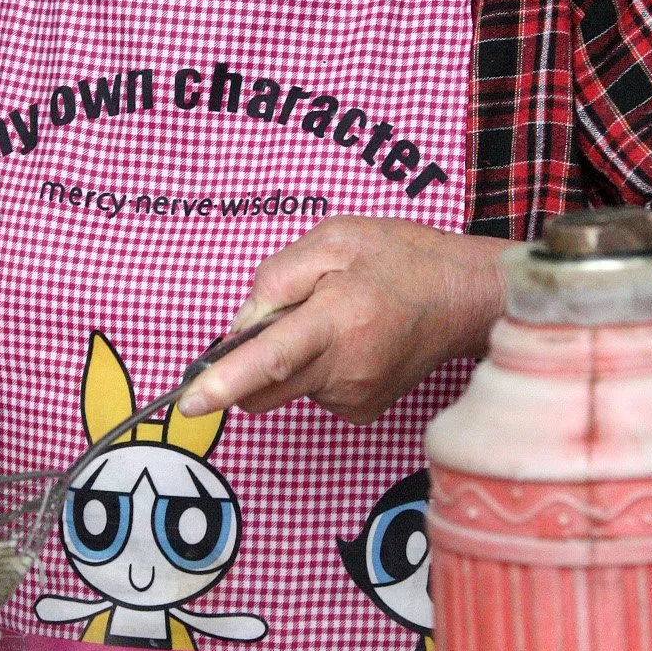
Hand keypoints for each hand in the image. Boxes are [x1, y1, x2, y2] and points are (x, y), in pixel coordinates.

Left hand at [180, 217, 507, 425]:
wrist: (462, 299)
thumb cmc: (398, 260)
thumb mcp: (334, 239)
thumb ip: (277, 278)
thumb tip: (241, 326)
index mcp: (337, 320)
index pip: (272, 358)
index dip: (225, 382)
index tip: (189, 402)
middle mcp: (345, 369)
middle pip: (262, 388)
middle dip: (247, 363)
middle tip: (286, 315)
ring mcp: (354, 397)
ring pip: (285, 386)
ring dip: (290, 357)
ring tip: (334, 317)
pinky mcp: (360, 411)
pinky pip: (311, 391)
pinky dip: (314, 368)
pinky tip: (348, 340)